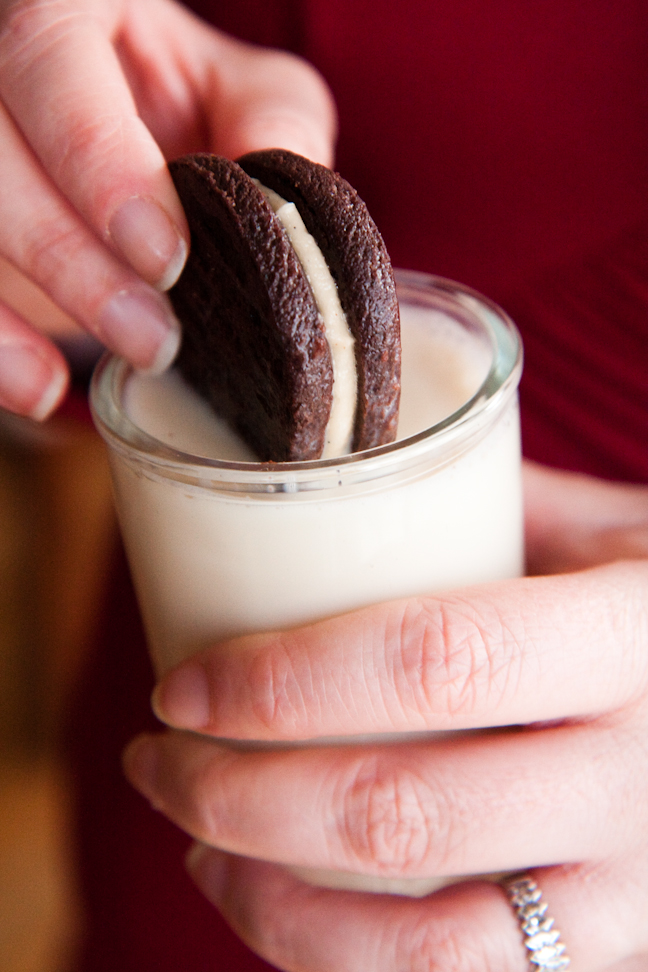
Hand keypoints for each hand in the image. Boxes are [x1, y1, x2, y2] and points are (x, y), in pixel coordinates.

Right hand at [0, 0, 334, 418]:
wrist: (123, 129)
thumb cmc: (185, 99)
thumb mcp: (244, 92)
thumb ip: (272, 125)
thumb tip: (286, 198)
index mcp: (63, 7)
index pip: (52, 61)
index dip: (99, 161)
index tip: (165, 256)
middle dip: (70, 257)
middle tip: (155, 339)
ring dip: (22, 309)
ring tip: (96, 371)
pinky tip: (39, 388)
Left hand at [123, 461, 647, 970]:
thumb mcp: (618, 530)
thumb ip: (497, 505)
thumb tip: (349, 477)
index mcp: (635, 636)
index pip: (437, 661)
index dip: (287, 681)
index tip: (181, 685)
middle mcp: (642, 778)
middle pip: (401, 813)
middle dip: (240, 797)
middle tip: (154, 757)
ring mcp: (636, 891)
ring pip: (420, 944)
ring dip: (269, 897)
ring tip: (191, 836)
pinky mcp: (615, 954)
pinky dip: (335, 961)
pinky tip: (272, 903)